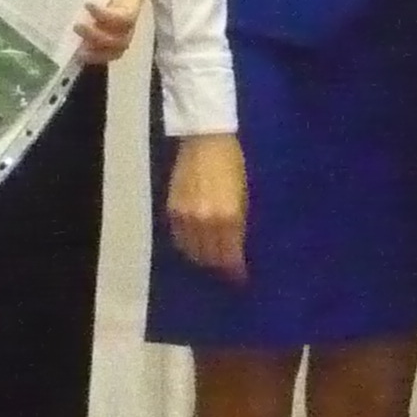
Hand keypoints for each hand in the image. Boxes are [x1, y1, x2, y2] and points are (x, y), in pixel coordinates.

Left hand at [75, 0, 143, 63]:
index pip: (127, 16)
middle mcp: (129, 12)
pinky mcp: (104, 26)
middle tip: (77, 29)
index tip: (87, 5)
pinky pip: (104, 47)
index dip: (108, 18)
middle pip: (123, 39)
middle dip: (100, 40)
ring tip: (78, 50)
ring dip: (98, 52)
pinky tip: (76, 51)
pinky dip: (93, 53)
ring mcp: (117, 22)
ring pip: (116, 48)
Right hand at [167, 131, 248, 279]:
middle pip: (210, 257)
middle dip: (219, 265)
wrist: (206, 139)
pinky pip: (178, 237)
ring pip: (191, 250)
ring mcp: (186, 216)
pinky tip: (194, 245)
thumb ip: (239, 221)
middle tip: (225, 268)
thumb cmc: (233, 163)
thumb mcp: (244, 194)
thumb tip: (238, 244)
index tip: (240, 277)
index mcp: (228, 217)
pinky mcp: (172, 209)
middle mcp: (205, 221)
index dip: (235, 269)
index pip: (230, 255)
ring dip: (202, 258)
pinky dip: (186, 245)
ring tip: (210, 259)